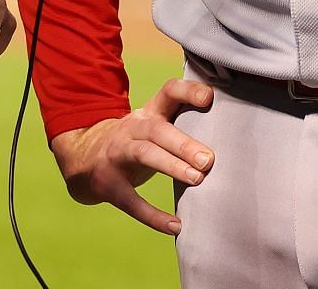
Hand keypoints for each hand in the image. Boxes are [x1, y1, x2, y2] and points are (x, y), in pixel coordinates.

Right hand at [49, 78, 215, 234]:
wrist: (83, 159)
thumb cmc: (136, 142)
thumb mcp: (153, 125)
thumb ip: (183, 122)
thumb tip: (234, 126)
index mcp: (147, 113)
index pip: (167, 92)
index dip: (187, 91)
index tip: (209, 97)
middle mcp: (131, 129)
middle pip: (156, 129)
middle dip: (183, 143)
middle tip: (209, 159)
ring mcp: (116, 155)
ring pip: (143, 155)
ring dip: (171, 166)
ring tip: (197, 179)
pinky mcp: (108, 184)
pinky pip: (131, 201)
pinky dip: (153, 215)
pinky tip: (176, 226)